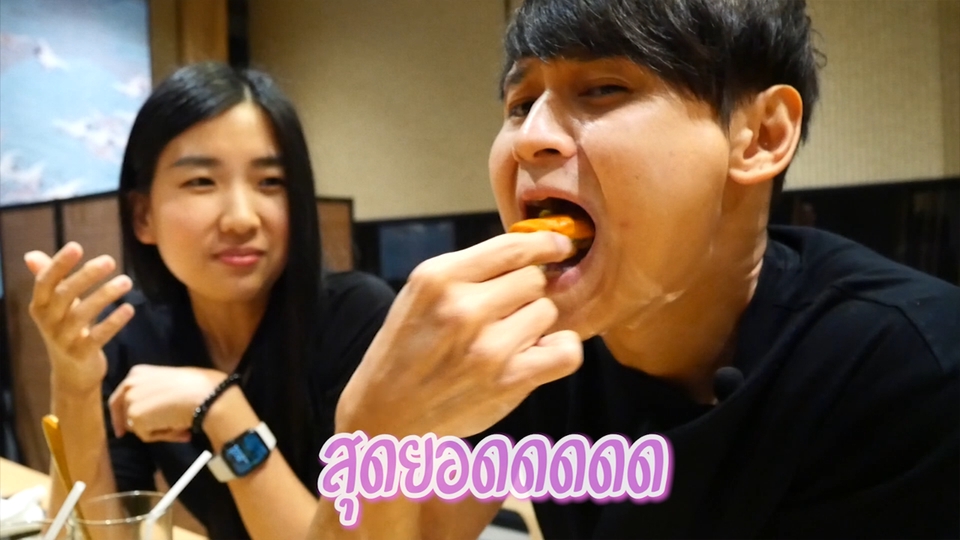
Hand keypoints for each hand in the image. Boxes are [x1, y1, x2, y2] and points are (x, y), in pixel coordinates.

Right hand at [24, 242, 134, 395]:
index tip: (76, 246)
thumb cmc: (65, 330)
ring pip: (82, 315)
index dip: (59, 264)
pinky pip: (98, 336)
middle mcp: (48, 322)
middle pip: (64, 295)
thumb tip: (31, 255)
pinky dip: (114, 322)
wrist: (71, 373)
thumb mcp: (55, 306)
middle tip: (110, 260)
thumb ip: (49, 280)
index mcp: (40, 306)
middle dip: (87, 276)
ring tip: (126, 281)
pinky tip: (129, 308)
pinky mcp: (81, 355)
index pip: (45, 281)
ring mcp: (63, 340)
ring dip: (105, 296)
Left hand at [108, 365, 227, 442]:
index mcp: (138, 372)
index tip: (123, 431)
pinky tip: (179, 428)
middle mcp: (129, 384)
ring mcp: (130, 401)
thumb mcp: (171, 381)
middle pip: (125, 414)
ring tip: (180, 426)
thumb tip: (157, 412)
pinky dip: (163, 436)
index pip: (121, 397)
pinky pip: (147, 436)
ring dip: (158, 430)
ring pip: (138, 427)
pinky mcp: (135, 417)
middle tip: (158, 433)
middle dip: (141, 426)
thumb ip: (156, 391)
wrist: (205, 395)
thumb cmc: (199, 385)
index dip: (122, 415)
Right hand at [336, 231, 583, 438]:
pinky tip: (538, 355)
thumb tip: (534, 252)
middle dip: (525, 294)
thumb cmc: (408, 349)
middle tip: (502, 315)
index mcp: (438, 277)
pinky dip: (560, 351)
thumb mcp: (421, 294)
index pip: (512, 248)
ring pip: (547, 312)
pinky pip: (566, 351)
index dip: (545, 244)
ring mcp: (487, 347)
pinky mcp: (509, 381)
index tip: (560, 245)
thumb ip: (470, 271)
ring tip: (504, 341)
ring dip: (534, 325)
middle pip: (534, 279)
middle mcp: (462, 308)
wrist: (386, 413)